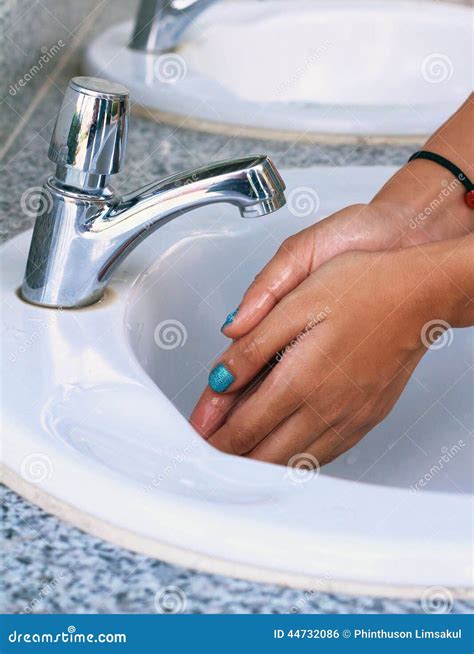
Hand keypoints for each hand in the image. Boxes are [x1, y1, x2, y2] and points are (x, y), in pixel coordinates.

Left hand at [191, 247, 434, 463]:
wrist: (422, 293)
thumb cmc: (364, 287)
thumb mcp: (297, 303)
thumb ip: (253, 345)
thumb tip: (219, 378)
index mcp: (302, 378)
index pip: (244, 426)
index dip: (213, 435)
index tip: (195, 437)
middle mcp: (327, 408)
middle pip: (265, 453)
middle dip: (231, 455)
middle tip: (209, 451)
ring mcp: (350, 418)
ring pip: (295, 461)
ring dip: (261, 462)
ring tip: (238, 455)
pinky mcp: (367, 418)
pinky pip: (325, 454)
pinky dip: (296, 459)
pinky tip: (286, 449)